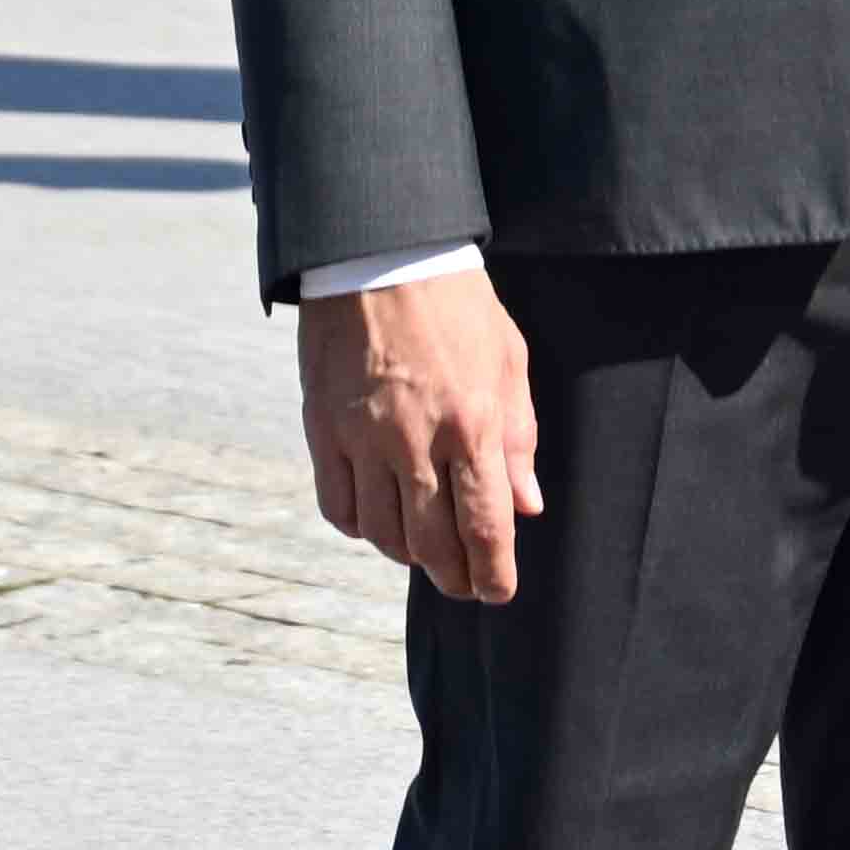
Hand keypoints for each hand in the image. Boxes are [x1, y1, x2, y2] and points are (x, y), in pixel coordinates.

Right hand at [296, 267, 535, 603]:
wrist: (381, 256)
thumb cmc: (458, 306)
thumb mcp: (509, 361)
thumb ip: (518, 438)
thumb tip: (526, 506)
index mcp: (473, 422)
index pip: (485, 524)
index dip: (493, 571)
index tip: (499, 593)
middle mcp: (416, 440)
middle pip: (431, 542)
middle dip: (454, 576)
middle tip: (466, 585)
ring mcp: (363, 438)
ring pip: (382, 533)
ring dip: (408, 555)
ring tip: (427, 553)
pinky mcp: (323, 430)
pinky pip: (337, 506)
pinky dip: (360, 527)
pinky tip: (379, 522)